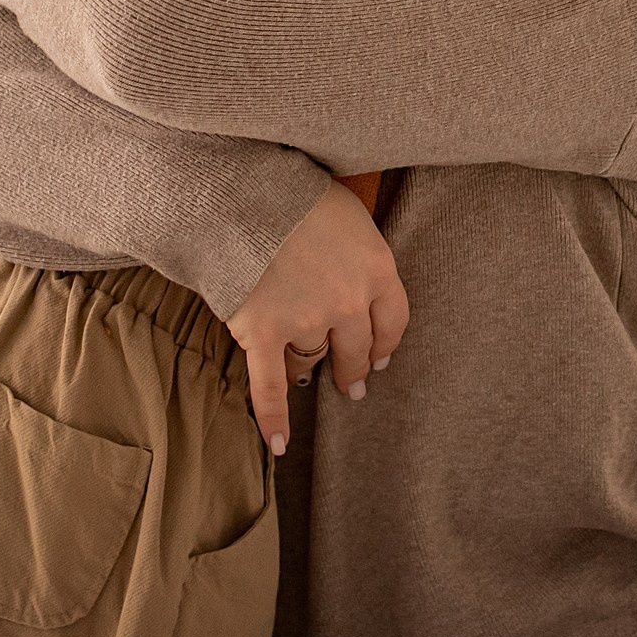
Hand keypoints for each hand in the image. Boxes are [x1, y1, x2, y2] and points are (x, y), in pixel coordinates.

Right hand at [225, 182, 409, 456]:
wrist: (243, 192)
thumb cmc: (296, 192)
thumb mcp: (349, 213)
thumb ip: (360, 251)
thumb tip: (357, 273)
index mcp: (377, 268)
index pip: (394, 320)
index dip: (386, 343)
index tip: (381, 356)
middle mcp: (348, 301)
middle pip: (357, 347)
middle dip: (356, 368)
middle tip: (354, 384)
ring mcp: (306, 320)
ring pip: (313, 357)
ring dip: (311, 369)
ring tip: (310, 381)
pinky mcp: (264, 333)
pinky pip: (270, 387)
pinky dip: (273, 417)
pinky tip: (278, 444)